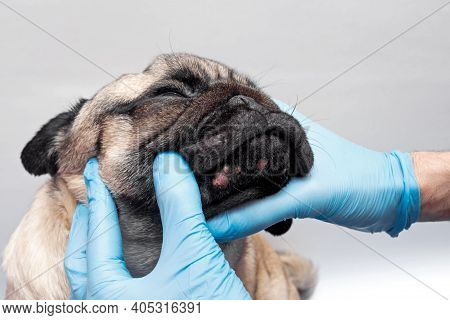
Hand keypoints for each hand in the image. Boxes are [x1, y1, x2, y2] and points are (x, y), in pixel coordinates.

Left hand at [64, 155, 249, 299]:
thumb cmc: (210, 315)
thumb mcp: (193, 257)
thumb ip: (179, 209)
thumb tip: (169, 166)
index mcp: (107, 298)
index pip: (95, 237)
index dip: (98, 200)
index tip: (95, 174)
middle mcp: (108, 310)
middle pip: (84, 261)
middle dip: (88, 225)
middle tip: (93, 196)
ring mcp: (126, 315)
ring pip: (97, 278)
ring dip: (99, 246)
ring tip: (105, 222)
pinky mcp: (145, 315)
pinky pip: (116, 288)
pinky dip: (117, 264)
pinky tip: (133, 254)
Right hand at [207, 99, 419, 239]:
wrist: (387, 200)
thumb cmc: (360, 182)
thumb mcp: (306, 195)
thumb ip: (260, 210)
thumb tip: (221, 221)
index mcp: (286, 122)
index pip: (240, 115)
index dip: (214, 126)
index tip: (188, 139)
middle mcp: (283, 136)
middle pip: (239, 141)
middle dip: (216, 155)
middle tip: (191, 168)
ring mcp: (286, 157)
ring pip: (248, 162)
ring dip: (231, 175)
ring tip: (205, 184)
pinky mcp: (290, 178)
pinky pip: (260, 182)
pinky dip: (246, 191)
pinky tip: (231, 199)